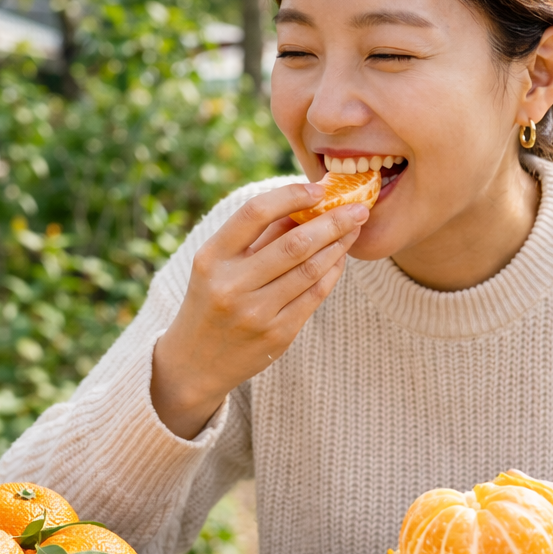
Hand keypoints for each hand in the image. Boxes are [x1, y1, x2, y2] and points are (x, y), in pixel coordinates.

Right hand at [151, 183, 367, 437]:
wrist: (194, 364)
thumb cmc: (210, 302)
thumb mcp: (216, 266)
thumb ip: (257, 236)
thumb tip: (303, 202)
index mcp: (211, 258)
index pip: (255, 212)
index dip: (291, 195)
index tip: (318, 189)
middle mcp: (232, 285)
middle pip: (294, 243)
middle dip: (333, 222)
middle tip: (358, 208)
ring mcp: (256, 313)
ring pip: (310, 270)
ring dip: (338, 246)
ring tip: (354, 230)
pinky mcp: (277, 335)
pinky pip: (314, 296)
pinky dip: (332, 273)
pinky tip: (340, 258)